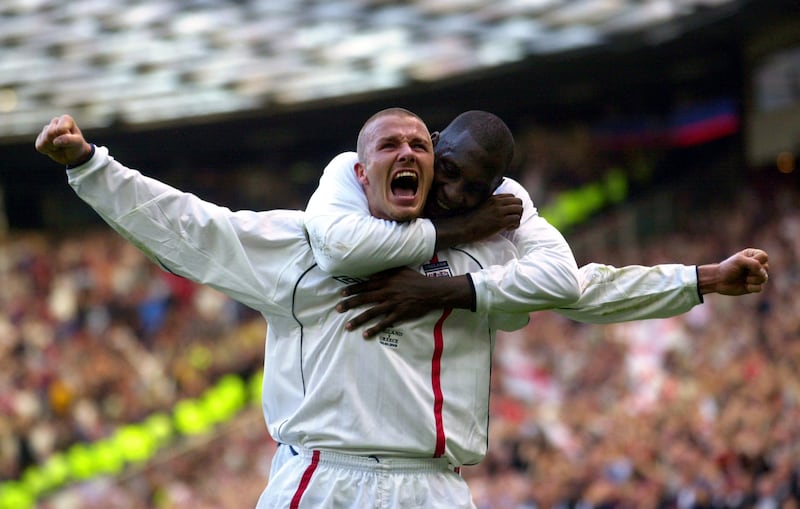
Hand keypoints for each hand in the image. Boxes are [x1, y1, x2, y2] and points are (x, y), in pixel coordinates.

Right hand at [35, 115, 92, 165]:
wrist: (73, 155)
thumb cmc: (77, 146)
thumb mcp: (77, 143)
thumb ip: (69, 140)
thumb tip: (55, 141)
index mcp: (65, 119)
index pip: (60, 129)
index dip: (65, 137)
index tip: (72, 138)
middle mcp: (55, 122)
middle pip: (50, 133)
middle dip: (58, 142)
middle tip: (65, 144)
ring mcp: (46, 129)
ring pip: (44, 140)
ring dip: (53, 147)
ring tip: (60, 146)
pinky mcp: (40, 138)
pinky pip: (40, 146)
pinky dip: (47, 151)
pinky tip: (53, 148)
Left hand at [336, 268, 471, 337]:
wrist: (431, 291)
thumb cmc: (416, 280)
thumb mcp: (401, 270)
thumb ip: (386, 272)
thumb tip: (372, 275)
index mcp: (386, 281)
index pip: (365, 285)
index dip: (352, 289)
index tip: (341, 294)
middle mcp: (386, 292)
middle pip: (364, 299)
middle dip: (349, 304)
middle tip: (337, 309)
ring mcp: (392, 304)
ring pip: (371, 312)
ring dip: (358, 319)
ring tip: (347, 326)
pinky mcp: (399, 314)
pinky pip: (384, 323)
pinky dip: (374, 329)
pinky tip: (365, 334)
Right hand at [433, 193, 521, 249]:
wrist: (464, 227)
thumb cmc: (470, 219)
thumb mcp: (481, 206)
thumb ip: (490, 203)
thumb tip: (497, 208)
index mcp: (493, 198)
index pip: (512, 196)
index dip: (512, 205)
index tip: (507, 214)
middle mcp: (497, 203)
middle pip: (519, 202)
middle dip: (518, 211)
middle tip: (511, 219)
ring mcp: (499, 212)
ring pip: (520, 210)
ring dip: (517, 218)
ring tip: (509, 225)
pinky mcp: (500, 222)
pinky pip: (516, 220)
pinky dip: (515, 225)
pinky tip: (507, 229)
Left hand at [699, 248, 768, 295]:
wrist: (718, 280)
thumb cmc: (728, 268)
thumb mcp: (739, 261)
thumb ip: (753, 263)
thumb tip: (762, 272)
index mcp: (754, 255)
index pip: (764, 257)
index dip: (756, 261)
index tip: (744, 262)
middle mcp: (757, 265)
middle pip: (766, 268)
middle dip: (753, 271)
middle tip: (742, 271)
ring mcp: (757, 276)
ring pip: (764, 278)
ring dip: (751, 279)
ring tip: (743, 278)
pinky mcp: (754, 286)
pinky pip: (759, 288)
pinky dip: (751, 287)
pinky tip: (744, 285)